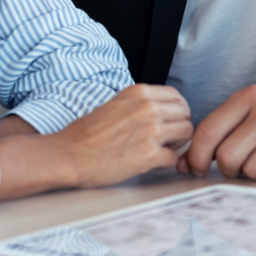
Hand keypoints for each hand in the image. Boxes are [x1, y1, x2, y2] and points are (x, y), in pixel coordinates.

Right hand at [49, 84, 192, 188]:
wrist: (68, 155)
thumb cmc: (86, 134)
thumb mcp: (115, 104)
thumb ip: (140, 104)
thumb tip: (161, 110)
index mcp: (139, 93)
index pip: (177, 96)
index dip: (177, 110)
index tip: (171, 120)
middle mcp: (148, 108)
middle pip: (186, 114)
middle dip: (180, 126)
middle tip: (168, 137)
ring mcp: (151, 131)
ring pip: (187, 133)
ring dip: (177, 143)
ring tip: (162, 149)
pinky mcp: (149, 155)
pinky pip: (174, 157)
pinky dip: (166, 161)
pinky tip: (153, 162)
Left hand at [180, 83, 255, 180]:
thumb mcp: (248, 121)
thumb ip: (216, 138)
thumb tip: (182, 164)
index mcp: (251, 95)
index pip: (209, 131)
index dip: (196, 157)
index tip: (196, 169)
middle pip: (228, 155)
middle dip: (230, 169)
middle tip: (242, 166)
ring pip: (252, 170)